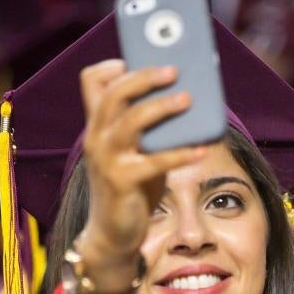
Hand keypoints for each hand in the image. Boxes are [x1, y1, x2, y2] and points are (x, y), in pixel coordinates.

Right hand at [78, 59, 204, 260]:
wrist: (113, 235)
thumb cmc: (132, 188)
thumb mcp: (138, 152)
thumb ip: (151, 129)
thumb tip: (188, 99)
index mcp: (98, 126)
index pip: (91, 82)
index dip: (111, 66)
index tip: (134, 58)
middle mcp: (97, 138)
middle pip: (113, 93)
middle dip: (144, 77)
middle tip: (173, 70)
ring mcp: (107, 159)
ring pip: (131, 121)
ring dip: (161, 107)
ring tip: (188, 100)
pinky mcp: (122, 182)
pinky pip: (154, 161)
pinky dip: (180, 153)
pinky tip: (202, 148)